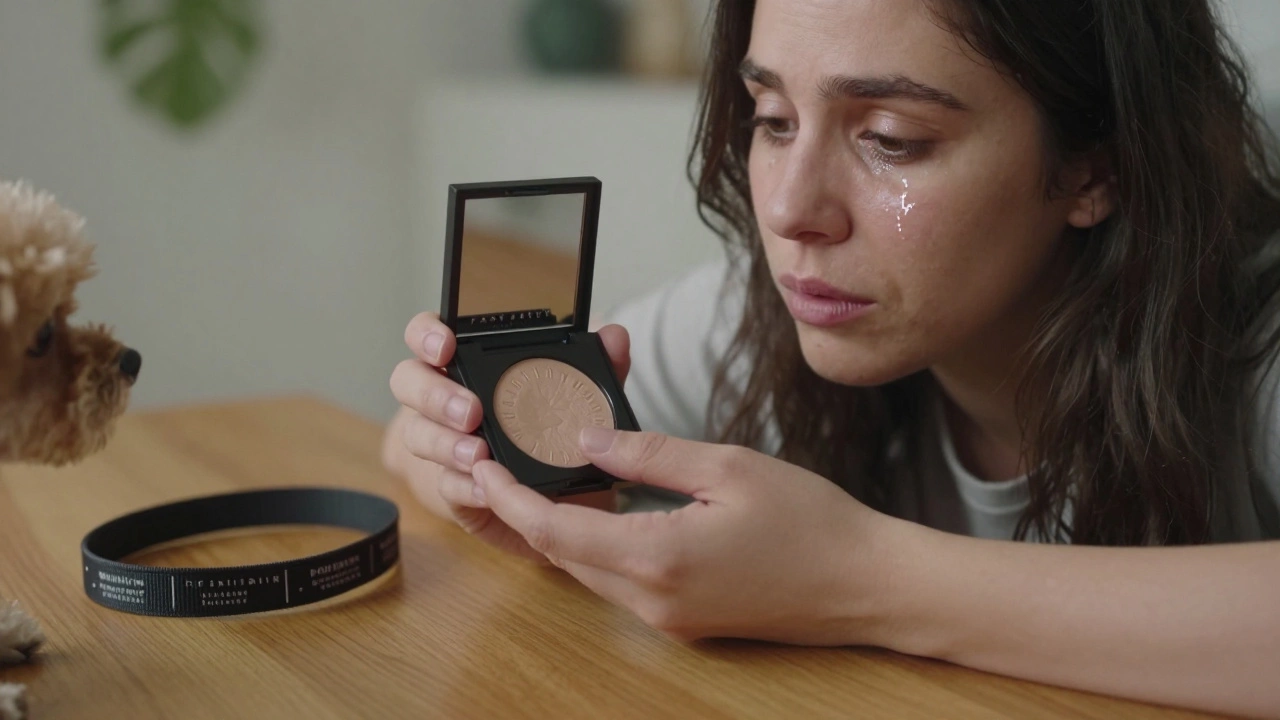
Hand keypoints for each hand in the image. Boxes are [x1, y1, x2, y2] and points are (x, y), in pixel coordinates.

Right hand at [385, 312, 630, 562]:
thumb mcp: (579, 393)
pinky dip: (465, 486)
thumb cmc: (551, 427)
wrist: (548, 492)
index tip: (446, 345)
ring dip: (446, 445)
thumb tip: (614, 337)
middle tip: (470, 411)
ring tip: (478, 454)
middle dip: (434, 395)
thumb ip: (597, 365)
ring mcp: (440, 445)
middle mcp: (442, 400)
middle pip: (408, 382)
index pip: (427, 335)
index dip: (426, 335)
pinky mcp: (452, 489)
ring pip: (418, 436)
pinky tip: (486, 489)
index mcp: (467, 365)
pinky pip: (444, 485)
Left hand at [470, 428, 900, 644]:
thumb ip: (649, 453)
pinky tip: (598, 513)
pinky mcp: (685, 622)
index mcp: (659, 558)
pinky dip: (596, 549)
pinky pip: (619, 584)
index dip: (511, 498)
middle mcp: (654, 601)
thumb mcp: (726, 466)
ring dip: (559, 532)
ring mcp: (669, 619)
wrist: (864, 584)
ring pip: (588, 573)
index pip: (555, 531)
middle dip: (525, 512)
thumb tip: (588, 440)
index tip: (483, 465)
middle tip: (502, 464)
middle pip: (562, 557)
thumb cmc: (809, 521)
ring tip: (540, 481)